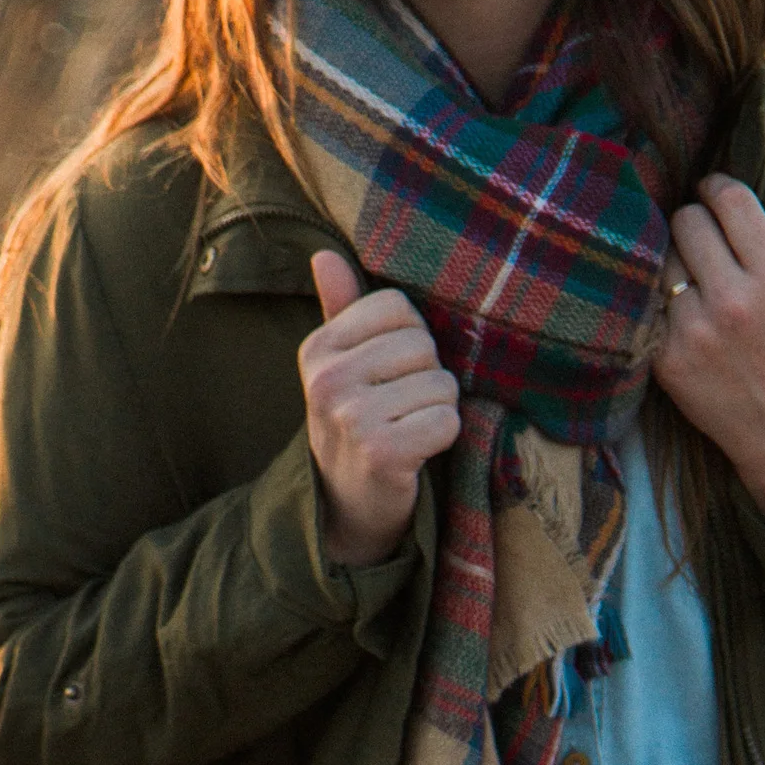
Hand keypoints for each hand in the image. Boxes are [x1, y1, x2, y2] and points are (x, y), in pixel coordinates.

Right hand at [301, 250, 459, 565]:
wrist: (346, 509)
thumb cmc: (354, 425)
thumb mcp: (339, 366)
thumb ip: (339, 309)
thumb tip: (324, 254)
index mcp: (318, 350)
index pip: (398, 308)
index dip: (411, 339)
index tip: (390, 374)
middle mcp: (328, 380)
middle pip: (422, 345)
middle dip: (427, 377)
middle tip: (400, 410)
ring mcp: (351, 417)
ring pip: (441, 384)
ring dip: (437, 411)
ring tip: (408, 431)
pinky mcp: (381, 452)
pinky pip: (447, 421)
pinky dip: (443, 439)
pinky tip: (418, 453)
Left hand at [651, 176, 764, 549]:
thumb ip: (751, 245)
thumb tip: (699, 193)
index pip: (729, 198)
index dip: (714, 188)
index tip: (710, 195)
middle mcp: (735, 300)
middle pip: (686, 220)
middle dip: (690, 226)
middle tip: (699, 247)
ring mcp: (696, 331)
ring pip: (660, 258)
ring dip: (670, 263)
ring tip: (690, 286)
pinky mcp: (667, 359)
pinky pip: (645, 302)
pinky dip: (656, 302)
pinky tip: (675, 314)